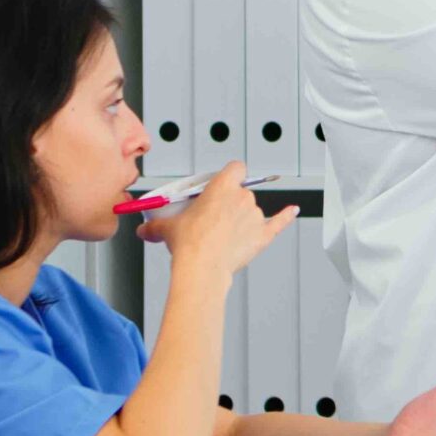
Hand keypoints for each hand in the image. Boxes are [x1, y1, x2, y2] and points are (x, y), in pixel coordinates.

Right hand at [140, 161, 298, 275]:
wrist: (203, 267)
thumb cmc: (189, 244)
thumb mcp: (167, 228)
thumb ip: (156, 225)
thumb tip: (144, 230)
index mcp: (222, 186)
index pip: (235, 168)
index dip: (230, 175)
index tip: (222, 183)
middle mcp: (243, 197)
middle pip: (241, 191)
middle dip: (230, 203)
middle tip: (214, 219)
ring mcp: (255, 216)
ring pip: (252, 211)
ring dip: (243, 219)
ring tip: (225, 236)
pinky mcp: (263, 235)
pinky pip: (279, 222)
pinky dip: (286, 216)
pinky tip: (292, 211)